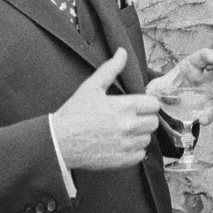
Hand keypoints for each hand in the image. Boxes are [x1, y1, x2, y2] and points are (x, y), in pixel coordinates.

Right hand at [49, 49, 162, 169]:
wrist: (59, 142)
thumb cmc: (74, 114)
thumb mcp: (91, 87)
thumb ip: (110, 69)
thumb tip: (122, 52)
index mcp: (125, 106)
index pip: (154, 105)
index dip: (146, 104)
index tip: (137, 106)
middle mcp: (129, 126)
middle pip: (153, 122)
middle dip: (144, 119)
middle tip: (129, 119)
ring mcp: (126, 144)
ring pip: (147, 139)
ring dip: (139, 135)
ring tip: (122, 132)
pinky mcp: (122, 160)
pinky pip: (140, 155)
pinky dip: (133, 151)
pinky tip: (120, 145)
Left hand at [148, 48, 212, 123]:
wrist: (165, 106)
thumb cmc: (163, 90)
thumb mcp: (158, 85)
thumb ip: (156, 87)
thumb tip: (149, 92)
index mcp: (192, 66)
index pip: (203, 56)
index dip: (209, 55)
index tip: (211, 59)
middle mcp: (204, 77)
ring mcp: (208, 92)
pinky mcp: (208, 107)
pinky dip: (210, 116)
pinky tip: (202, 120)